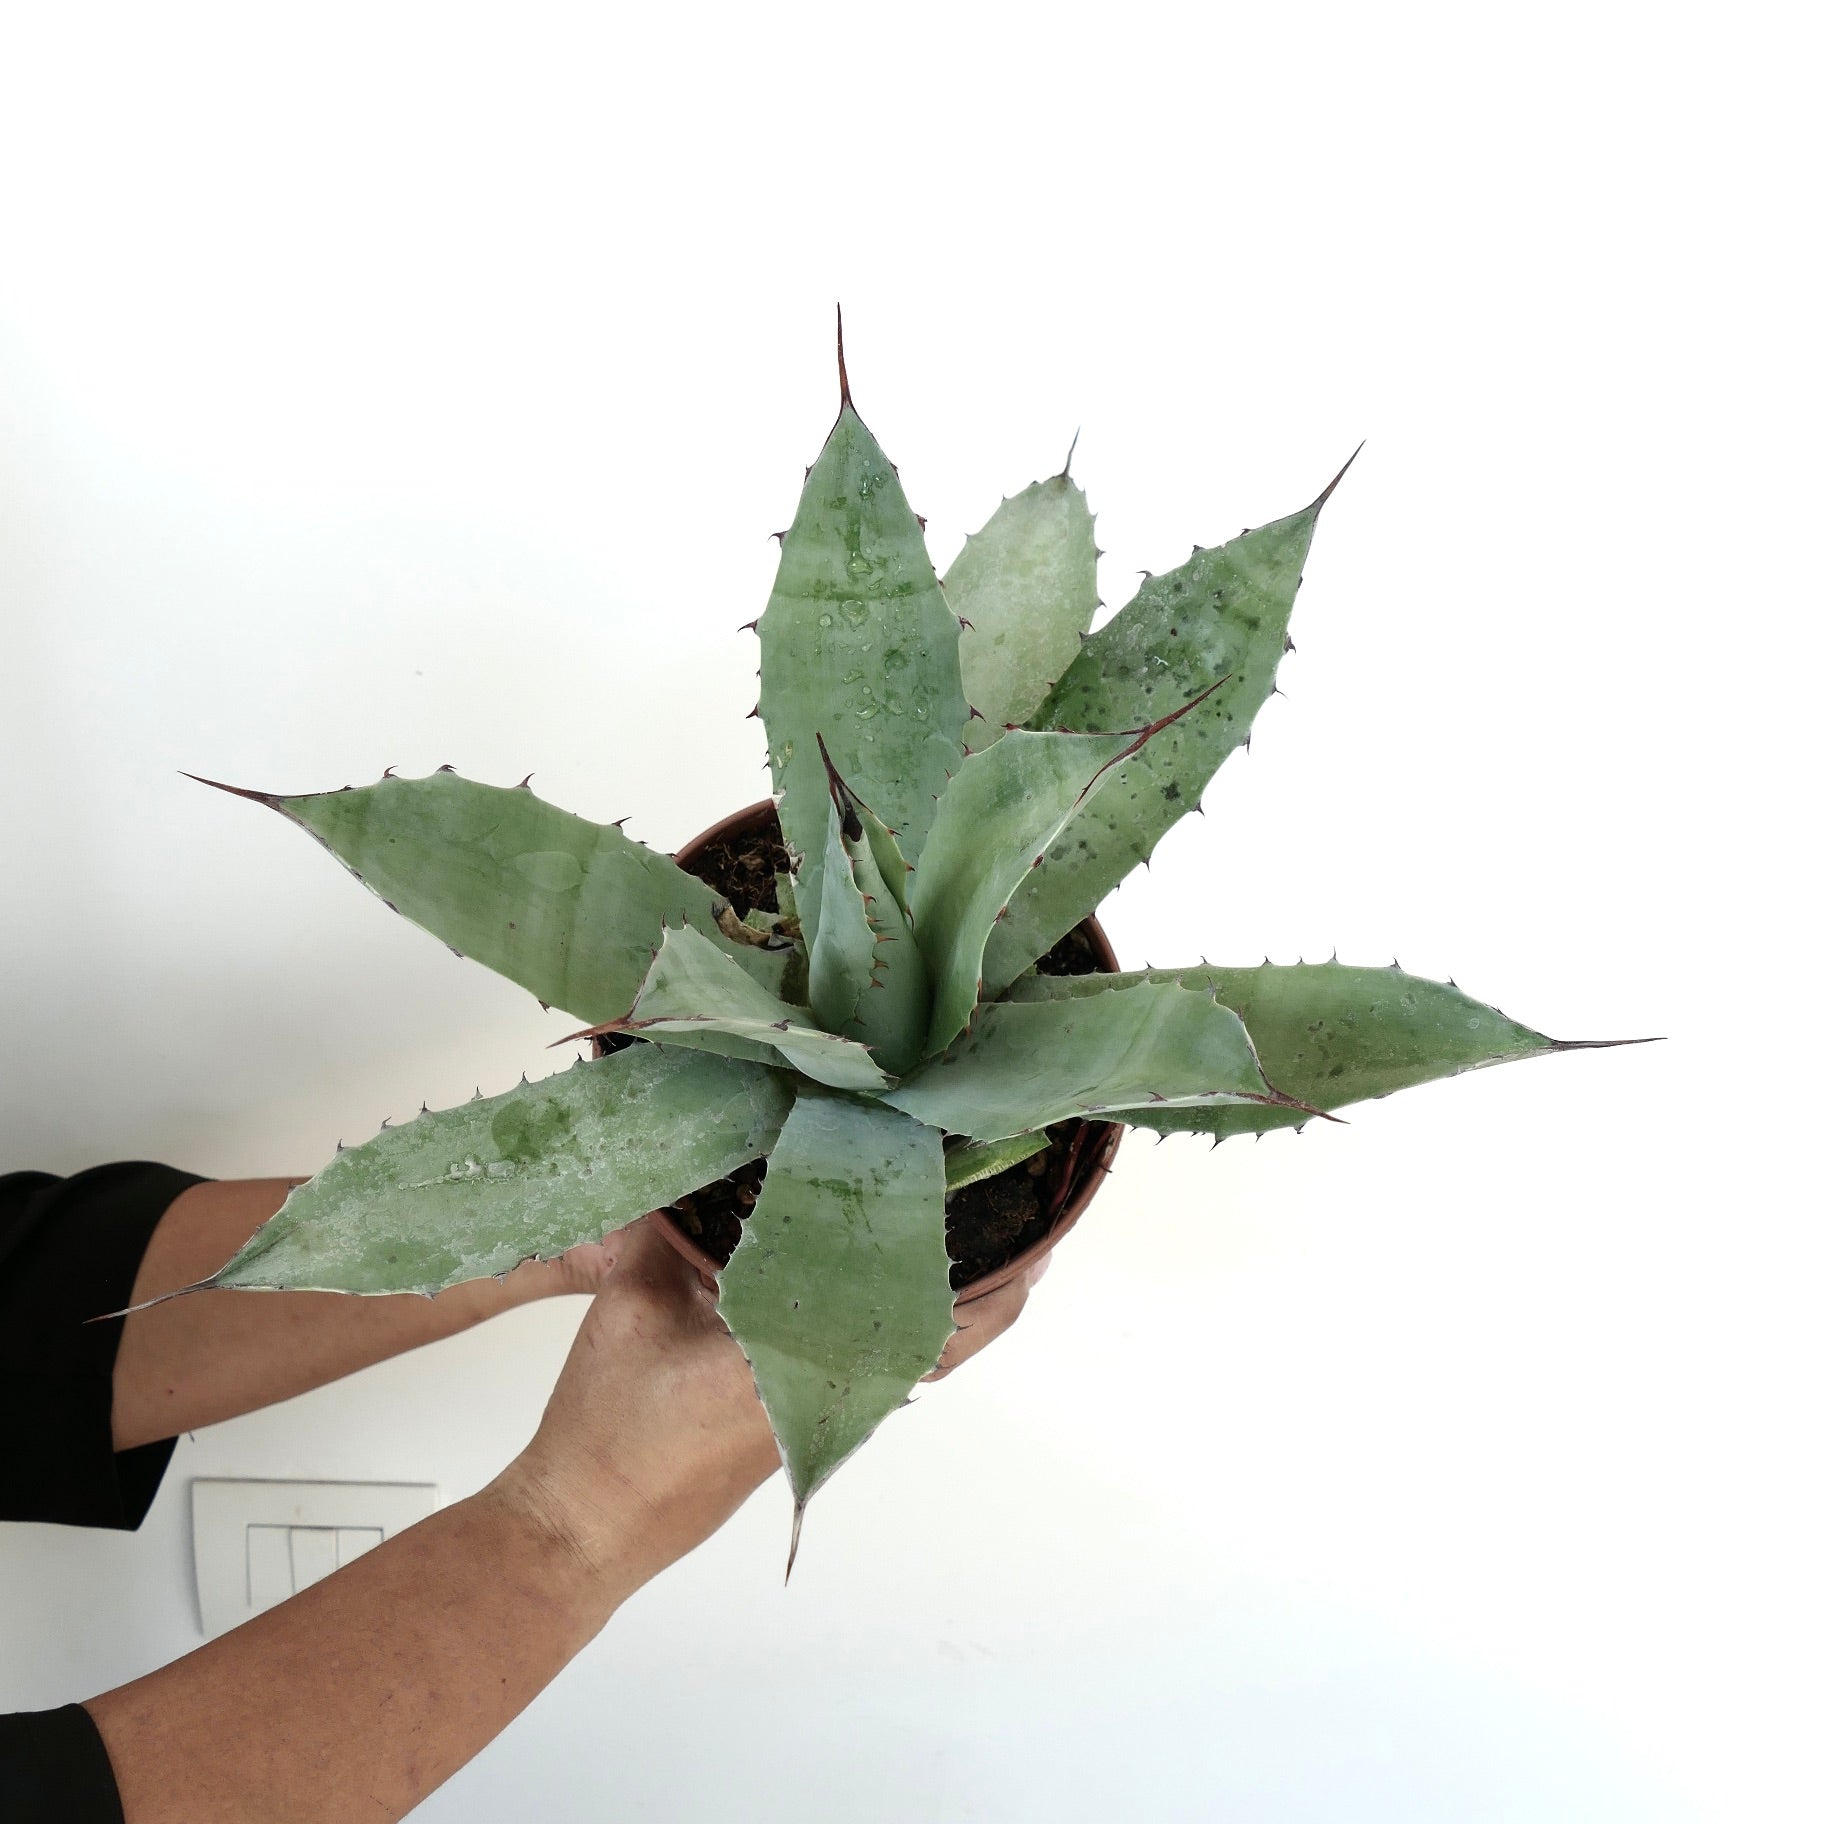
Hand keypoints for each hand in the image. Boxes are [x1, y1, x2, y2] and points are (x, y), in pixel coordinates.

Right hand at [497, 1217, 1047, 1589]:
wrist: (586, 1526)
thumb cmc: (610, 1428)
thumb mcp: (634, 1302)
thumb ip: (678, 1224)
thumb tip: (705, 1152)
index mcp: (809, 1361)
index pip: (936, 1320)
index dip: (996, 1274)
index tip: (1026, 1215)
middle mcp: (837, 1394)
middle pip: (946, 1334)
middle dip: (987, 1267)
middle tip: (1012, 1194)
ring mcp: (825, 1415)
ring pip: (913, 1347)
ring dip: (943, 1289)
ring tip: (961, 1211)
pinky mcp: (802, 1422)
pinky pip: (871, 1358)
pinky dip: (890, 1311)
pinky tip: (872, 1264)